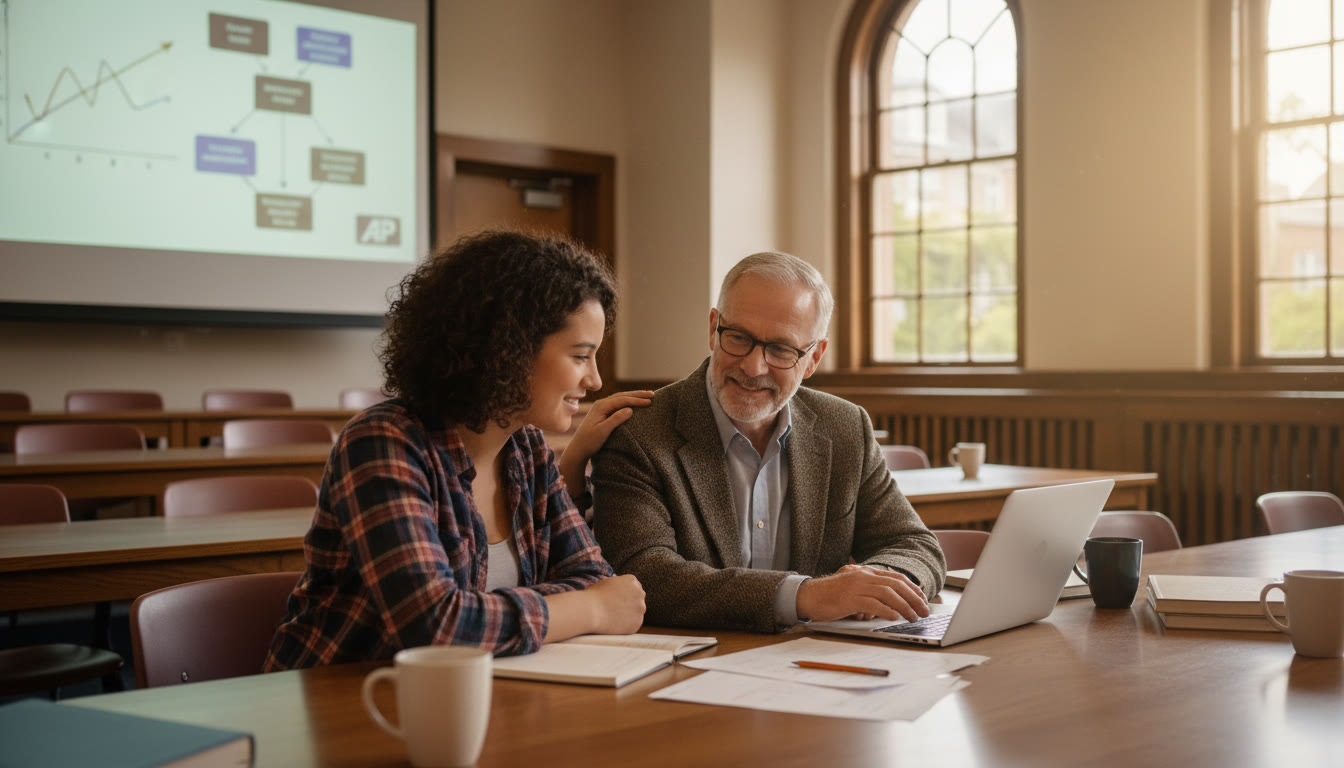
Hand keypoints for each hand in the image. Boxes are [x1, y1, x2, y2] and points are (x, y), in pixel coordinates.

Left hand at [557, 390, 652, 495]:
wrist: (578, 449)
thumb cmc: (589, 441)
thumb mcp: (603, 431)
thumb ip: (616, 419)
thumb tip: (630, 409)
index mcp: (601, 406)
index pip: (623, 400)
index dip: (637, 400)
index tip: (650, 402)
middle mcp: (601, 403)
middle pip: (622, 395)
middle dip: (638, 394)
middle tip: (652, 394)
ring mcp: (601, 407)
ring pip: (620, 398)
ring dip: (633, 396)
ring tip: (646, 397)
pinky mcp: (602, 413)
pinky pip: (617, 403)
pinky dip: (628, 402)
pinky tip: (634, 403)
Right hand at [585, 574, 645, 634]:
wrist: (590, 611)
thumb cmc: (594, 596)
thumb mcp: (608, 583)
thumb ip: (619, 586)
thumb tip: (621, 592)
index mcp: (632, 581)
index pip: (634, 588)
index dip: (626, 595)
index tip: (618, 600)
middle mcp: (640, 593)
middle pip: (638, 600)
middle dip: (630, 604)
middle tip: (617, 610)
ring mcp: (640, 609)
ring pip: (637, 613)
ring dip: (629, 615)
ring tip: (613, 617)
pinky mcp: (637, 623)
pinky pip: (633, 625)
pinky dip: (626, 626)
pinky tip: (615, 624)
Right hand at [795, 564, 928, 622]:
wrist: (807, 596)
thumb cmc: (830, 595)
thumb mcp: (853, 588)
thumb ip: (870, 590)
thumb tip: (890, 603)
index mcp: (865, 572)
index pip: (896, 578)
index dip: (912, 589)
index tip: (923, 600)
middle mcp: (862, 576)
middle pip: (895, 585)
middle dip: (914, 598)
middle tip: (924, 611)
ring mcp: (855, 587)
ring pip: (887, 594)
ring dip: (904, 606)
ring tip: (913, 617)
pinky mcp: (848, 599)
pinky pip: (872, 603)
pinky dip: (886, 610)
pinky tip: (895, 617)